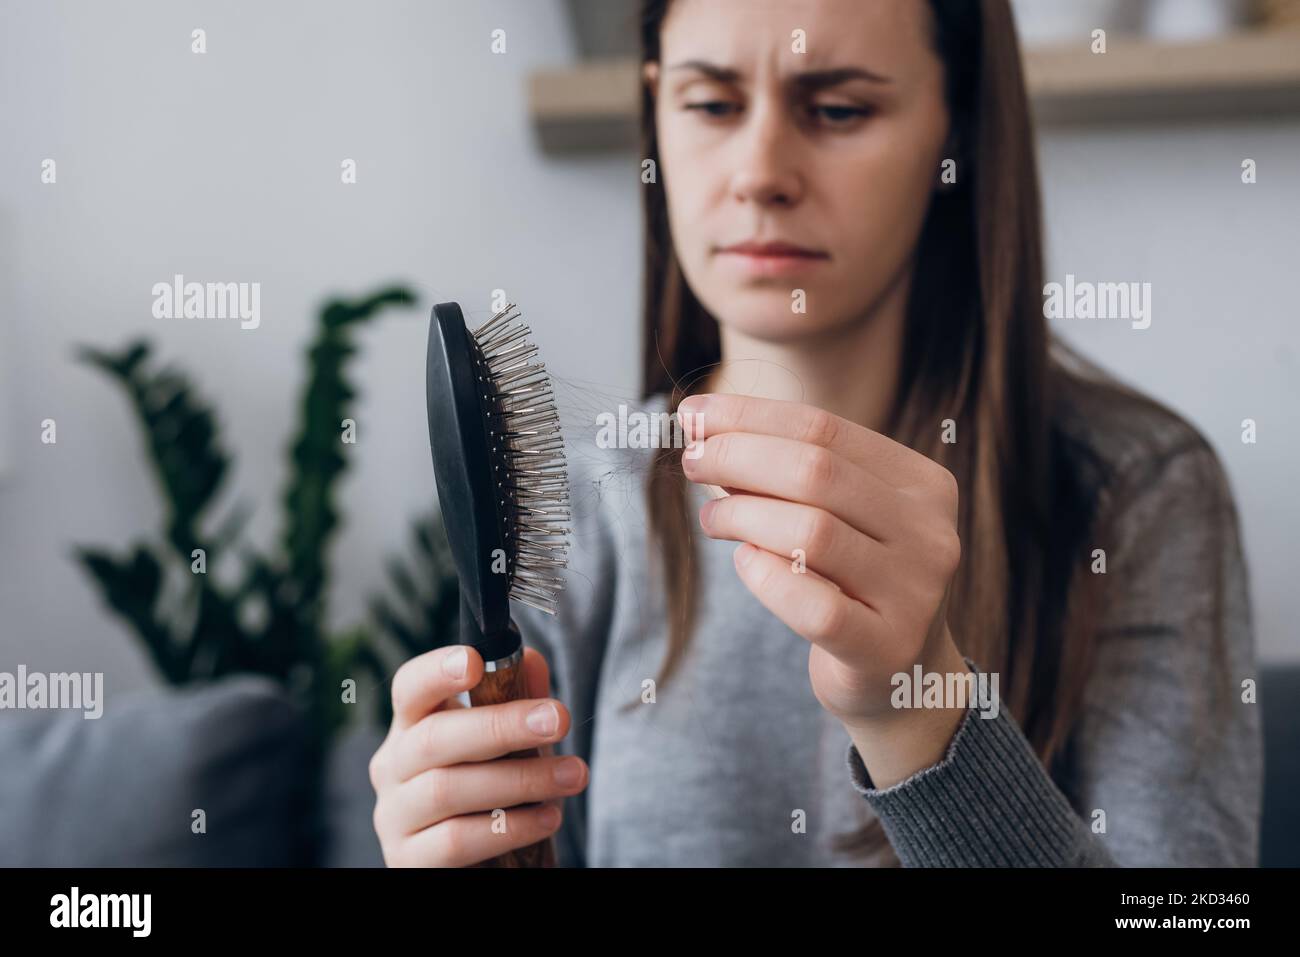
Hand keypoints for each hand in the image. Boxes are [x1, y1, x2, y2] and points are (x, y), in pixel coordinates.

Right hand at [368, 644, 587, 866]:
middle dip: (501, 726)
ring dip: (521, 779)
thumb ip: (517, 699)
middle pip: (433, 738)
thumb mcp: (510, 743)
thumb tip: (529, 659)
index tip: (475, 660)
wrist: (486, 858)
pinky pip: (457, 840)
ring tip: (572, 775)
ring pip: (447, 789)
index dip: (436, 671)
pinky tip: (549, 817)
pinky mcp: (409, 861)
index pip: (409, 688)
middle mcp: (393, 767)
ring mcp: (394, 817)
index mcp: (412, 726)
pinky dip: (509, 827)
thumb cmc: (494, 789)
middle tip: (558, 719)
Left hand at [679, 393, 965, 733]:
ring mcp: (915, 593)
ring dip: (743, 515)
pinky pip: (813, 604)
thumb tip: (704, 429)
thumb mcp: (833, 517)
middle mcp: (930, 534)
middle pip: (816, 471)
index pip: (825, 429)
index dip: (749, 417)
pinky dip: (765, 576)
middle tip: (691, 463)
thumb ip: (784, 476)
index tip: (692, 417)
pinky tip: (745, 562)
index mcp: (923, 484)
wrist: (901, 679)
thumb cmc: (853, 583)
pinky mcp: (887, 648)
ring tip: (712, 519)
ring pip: (812, 532)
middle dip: (738, 457)